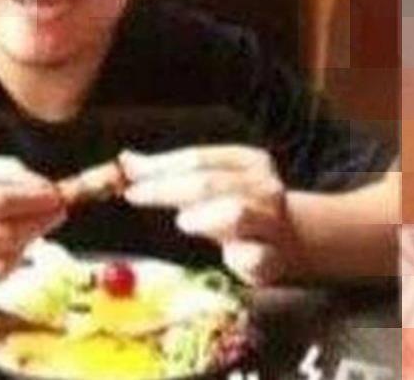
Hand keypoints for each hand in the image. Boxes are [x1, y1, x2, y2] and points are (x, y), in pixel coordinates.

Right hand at [0, 153, 64, 291]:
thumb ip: (1, 171)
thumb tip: (44, 186)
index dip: (34, 201)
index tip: (58, 194)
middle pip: (3, 234)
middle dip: (40, 221)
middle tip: (60, 209)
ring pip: (2, 259)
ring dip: (31, 240)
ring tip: (40, 222)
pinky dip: (14, 258)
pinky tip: (20, 241)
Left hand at [121, 146, 297, 285]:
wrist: (287, 241)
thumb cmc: (237, 208)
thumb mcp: (208, 184)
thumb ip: (170, 173)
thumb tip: (126, 160)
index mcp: (249, 161)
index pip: (199, 158)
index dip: (161, 167)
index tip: (130, 178)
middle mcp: (264, 187)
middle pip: (211, 182)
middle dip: (168, 188)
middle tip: (135, 195)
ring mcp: (272, 221)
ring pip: (236, 212)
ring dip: (204, 217)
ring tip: (183, 222)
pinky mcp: (273, 257)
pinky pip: (254, 254)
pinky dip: (236, 255)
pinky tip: (225, 256)